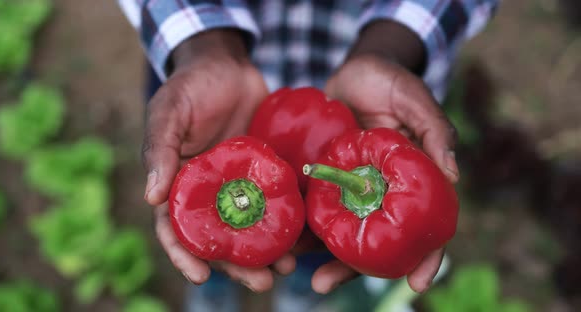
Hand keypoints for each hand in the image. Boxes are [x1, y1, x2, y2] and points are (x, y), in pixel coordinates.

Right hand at [142, 30, 294, 291]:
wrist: (228, 66)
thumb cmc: (191, 87)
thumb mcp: (169, 112)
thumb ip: (159, 149)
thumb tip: (151, 196)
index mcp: (180, 186)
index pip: (176, 229)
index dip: (185, 255)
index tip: (200, 276)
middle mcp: (211, 193)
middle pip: (221, 239)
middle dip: (238, 265)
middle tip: (263, 282)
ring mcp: (241, 186)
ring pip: (252, 228)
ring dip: (267, 252)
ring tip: (287, 267)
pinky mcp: (267, 173)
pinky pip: (277, 201)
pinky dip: (288, 220)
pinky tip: (304, 235)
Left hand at [312, 29, 458, 293]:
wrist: (353, 70)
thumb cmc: (392, 82)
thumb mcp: (415, 100)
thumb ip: (435, 132)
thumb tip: (454, 176)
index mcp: (410, 184)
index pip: (424, 226)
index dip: (425, 257)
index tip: (417, 284)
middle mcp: (379, 193)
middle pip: (371, 239)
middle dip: (349, 268)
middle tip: (321, 286)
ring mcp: (349, 187)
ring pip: (336, 228)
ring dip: (314, 252)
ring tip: (288, 269)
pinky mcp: (323, 176)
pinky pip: (310, 202)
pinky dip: (296, 221)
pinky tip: (277, 235)